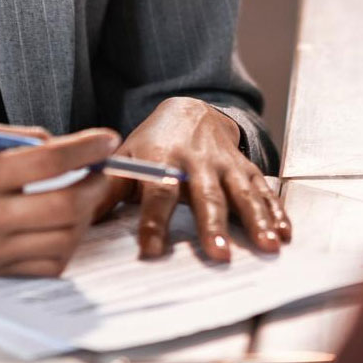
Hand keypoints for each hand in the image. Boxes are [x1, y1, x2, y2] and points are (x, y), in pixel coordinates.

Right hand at [0, 124, 119, 276]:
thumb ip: (16, 139)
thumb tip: (61, 146)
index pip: (51, 161)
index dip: (87, 148)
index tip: (107, 140)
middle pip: (65, 206)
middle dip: (94, 186)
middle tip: (100, 171)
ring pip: (61, 239)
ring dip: (82, 217)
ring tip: (82, 197)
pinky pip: (44, 265)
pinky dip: (63, 246)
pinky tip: (60, 227)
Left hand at [100, 98, 291, 263]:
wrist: (190, 109)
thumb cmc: (153, 144)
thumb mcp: (126, 158)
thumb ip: (107, 189)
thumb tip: (77, 216)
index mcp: (162, 161)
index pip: (156, 194)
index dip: (153, 223)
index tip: (151, 252)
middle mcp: (196, 162)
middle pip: (205, 196)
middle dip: (213, 225)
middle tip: (218, 254)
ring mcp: (225, 164)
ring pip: (242, 193)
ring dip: (256, 219)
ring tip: (267, 245)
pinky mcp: (245, 167)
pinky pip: (263, 190)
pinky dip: (276, 211)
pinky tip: (284, 233)